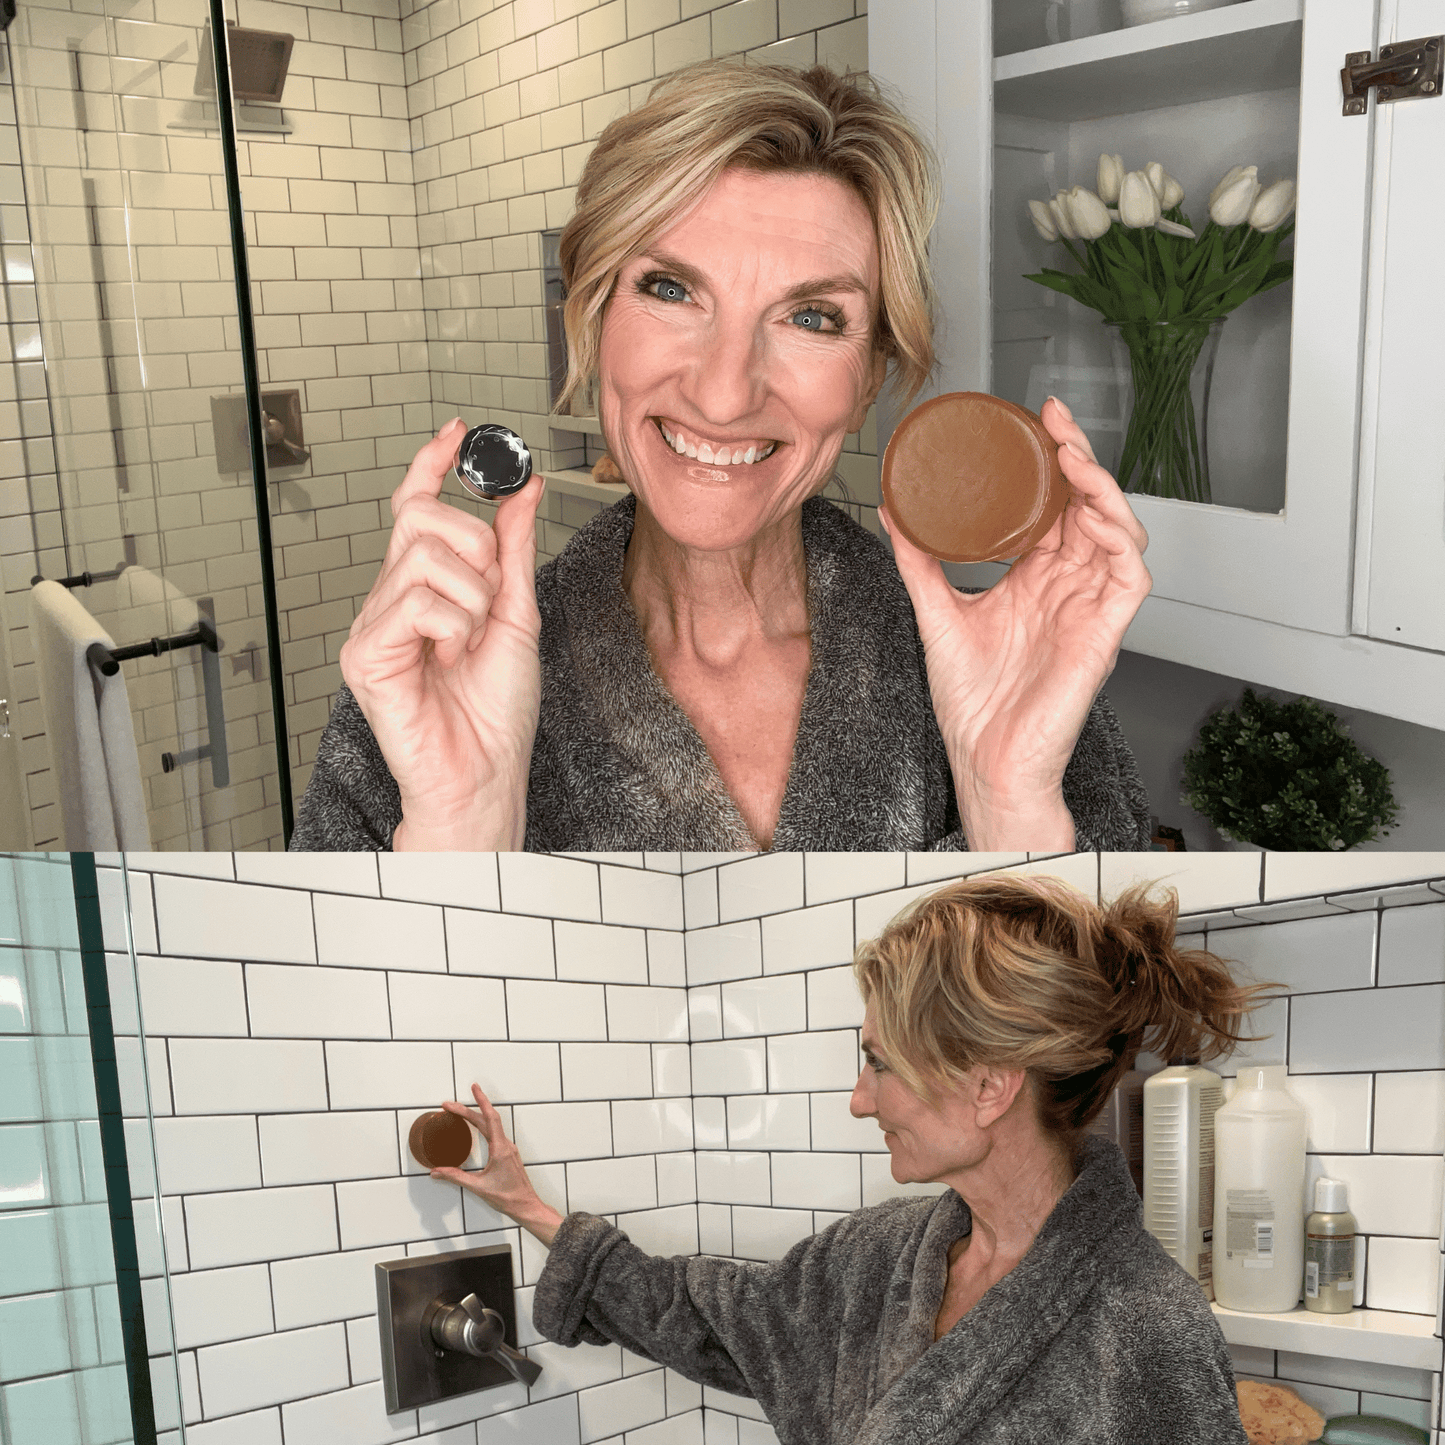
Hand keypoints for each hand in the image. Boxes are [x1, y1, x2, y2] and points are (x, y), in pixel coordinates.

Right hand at [340, 419, 546, 848]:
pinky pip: (416, 603)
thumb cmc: (496, 709)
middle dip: (475, 546)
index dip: (432, 465)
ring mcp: (372, 626)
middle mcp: (391, 599)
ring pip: (424, 558)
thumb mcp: (518, 615)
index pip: (415, 508)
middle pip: (420, 519)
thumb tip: (523, 489)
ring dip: (473, 599)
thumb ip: (515, 552)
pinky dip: (455, 627)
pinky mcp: (364, 655)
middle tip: (491, 598)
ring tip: (471, 642)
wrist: (487, 772)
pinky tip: (453, 658)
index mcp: (424, 588)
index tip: (459, 431)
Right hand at [428, 1084, 563, 1245]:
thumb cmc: (507, 1197)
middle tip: (450, 1104)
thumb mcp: (478, 1187)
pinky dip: (484, 1125)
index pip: (490, 1118)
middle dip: (469, 1109)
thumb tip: (436, 1172)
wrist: (526, 1205)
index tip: (474, 1088)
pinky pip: (495, 1133)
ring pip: (492, 1125)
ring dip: (477, 1115)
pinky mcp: (508, 1154)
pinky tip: (477, 1128)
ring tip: (462, 1111)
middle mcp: (505, 1145)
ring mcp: (508, 1149)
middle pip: (487, 1120)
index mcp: (500, 1148)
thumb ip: (456, 1177)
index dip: (481, 1101)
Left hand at [881, 397, 1150, 849]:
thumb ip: (919, 563)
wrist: (983, 758)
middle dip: (1080, 457)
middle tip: (1055, 420)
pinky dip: (1119, 540)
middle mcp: (1067, 587)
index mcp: (1034, 579)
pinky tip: (1094, 515)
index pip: (1056, 505)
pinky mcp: (1104, 633)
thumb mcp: (936, 614)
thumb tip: (894, 511)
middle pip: (1089, 507)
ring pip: (1117, 531)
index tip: (1037, 419)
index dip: (1055, 460)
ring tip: (1072, 457)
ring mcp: (1088, 608)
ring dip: (1102, 489)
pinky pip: (1130, 576)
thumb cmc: (972, 702)